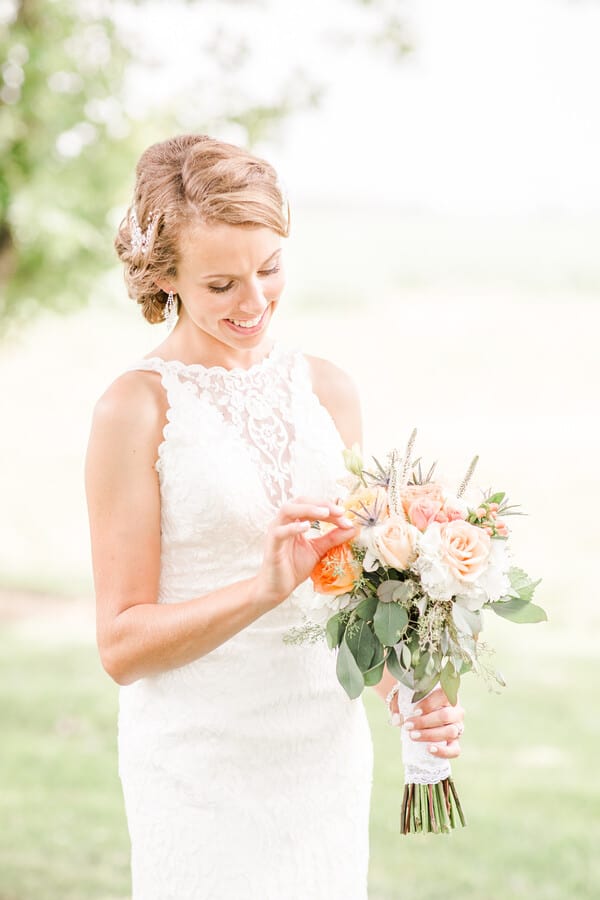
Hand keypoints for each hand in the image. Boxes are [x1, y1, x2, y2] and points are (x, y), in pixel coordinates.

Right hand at [254, 496, 356, 610]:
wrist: (278, 588)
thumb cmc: (293, 567)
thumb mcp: (318, 550)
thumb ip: (332, 538)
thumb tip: (352, 528)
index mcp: (294, 521)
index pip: (313, 506)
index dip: (330, 509)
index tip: (346, 517)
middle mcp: (283, 522)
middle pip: (300, 501)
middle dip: (321, 504)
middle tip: (339, 511)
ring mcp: (276, 531)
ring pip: (288, 510)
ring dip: (308, 509)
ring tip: (325, 513)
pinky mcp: (272, 545)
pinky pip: (280, 532)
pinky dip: (293, 527)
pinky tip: (307, 527)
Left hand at [391, 687, 464, 759]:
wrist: (418, 715)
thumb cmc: (412, 703)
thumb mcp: (404, 699)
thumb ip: (398, 706)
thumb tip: (397, 720)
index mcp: (446, 694)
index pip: (443, 696)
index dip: (430, 704)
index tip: (414, 711)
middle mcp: (456, 710)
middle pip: (446, 716)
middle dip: (425, 722)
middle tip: (407, 725)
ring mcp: (457, 727)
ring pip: (451, 731)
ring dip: (430, 735)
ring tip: (412, 735)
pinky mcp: (454, 742)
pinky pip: (455, 750)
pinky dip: (444, 751)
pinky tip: (430, 749)